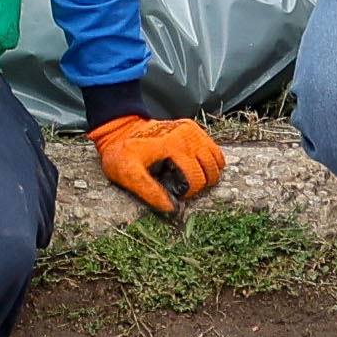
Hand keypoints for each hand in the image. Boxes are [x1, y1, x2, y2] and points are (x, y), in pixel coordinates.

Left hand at [91, 113, 226, 216]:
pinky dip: (211, 161)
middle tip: (185, 188)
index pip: (197, 177)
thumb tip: (171, 208)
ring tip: (193, 181)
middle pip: (211, 169)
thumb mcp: (127, 174)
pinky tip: (197, 169)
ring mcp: (191, 129)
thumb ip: (148, 191)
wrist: (119, 130)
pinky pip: (213, 148)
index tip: (176, 195)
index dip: (190, 192)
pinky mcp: (191, 128)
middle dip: (202, 184)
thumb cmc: (121, 153)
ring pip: (217, 158)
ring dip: (210, 173)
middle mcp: (187, 135)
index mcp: (174, 146)